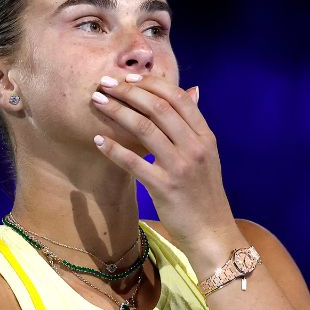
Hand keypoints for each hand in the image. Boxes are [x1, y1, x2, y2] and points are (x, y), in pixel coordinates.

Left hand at [90, 73, 239, 249]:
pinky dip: (114, 149)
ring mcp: (180, 167)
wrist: (212, 232)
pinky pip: (134, 163)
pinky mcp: (165, 188)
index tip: (127, 78)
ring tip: (97, 102)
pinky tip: (98, 140)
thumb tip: (193, 90)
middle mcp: (195, 147)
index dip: (151, 83)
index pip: (178, 98)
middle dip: (128, 92)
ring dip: (117, 111)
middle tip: (105, 84)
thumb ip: (195, 124)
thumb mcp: (208, 154)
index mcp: (205, 136)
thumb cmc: (204, 192)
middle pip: (159, 108)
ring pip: (144, 129)